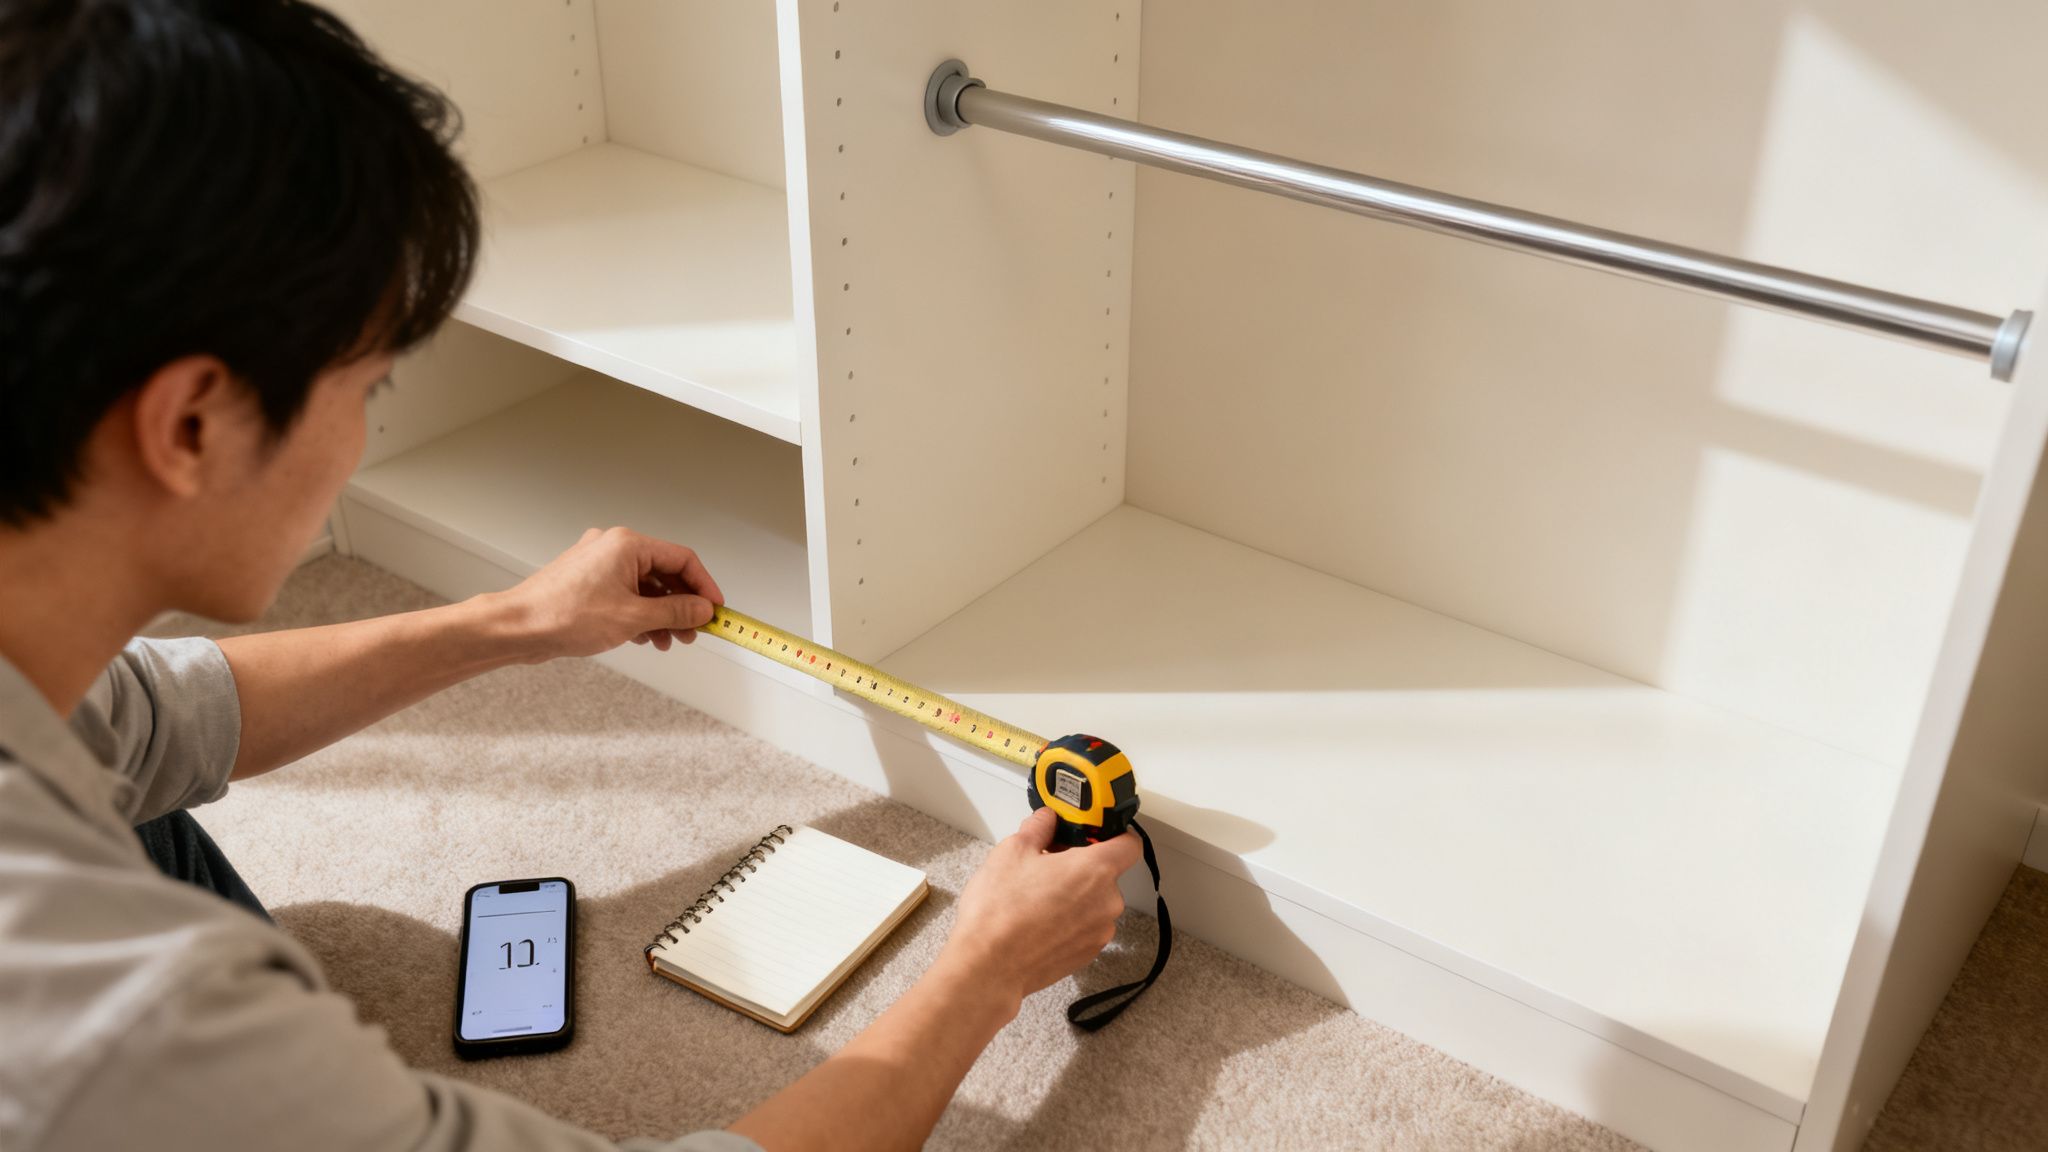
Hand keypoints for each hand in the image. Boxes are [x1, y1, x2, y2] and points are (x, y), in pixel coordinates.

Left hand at [496, 527, 724, 660]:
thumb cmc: (563, 615)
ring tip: (670, 641)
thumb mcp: (633, 618)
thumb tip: (702, 610)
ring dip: (662, 614)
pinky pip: (626, 594)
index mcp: (627, 544)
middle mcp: (613, 547)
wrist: (518, 628)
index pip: (682, 559)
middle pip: (664, 573)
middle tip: (695, 631)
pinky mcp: (588, 582)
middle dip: (682, 605)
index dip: (704, 586)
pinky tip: (646, 637)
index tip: (715, 610)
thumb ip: (675, 612)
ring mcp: (598, 564)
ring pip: (645, 587)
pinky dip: (640, 614)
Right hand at [936, 808, 1144, 1008]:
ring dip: (1075, 895)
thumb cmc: (1000, 912)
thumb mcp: (1012, 851)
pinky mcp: (1087, 954)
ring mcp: (1099, 932)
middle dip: (1081, 866)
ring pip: (1095, 902)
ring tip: (1037, 897)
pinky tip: (1039, 921)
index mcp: (1095, 870)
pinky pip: (1086, 927)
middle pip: (1107, 873)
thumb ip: (1038, 827)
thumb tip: (1047, 819)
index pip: (1129, 844)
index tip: (1091, 833)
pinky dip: (1069, 920)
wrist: (989, 967)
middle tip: (1048, 864)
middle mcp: (1107, 902)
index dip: (1113, 834)